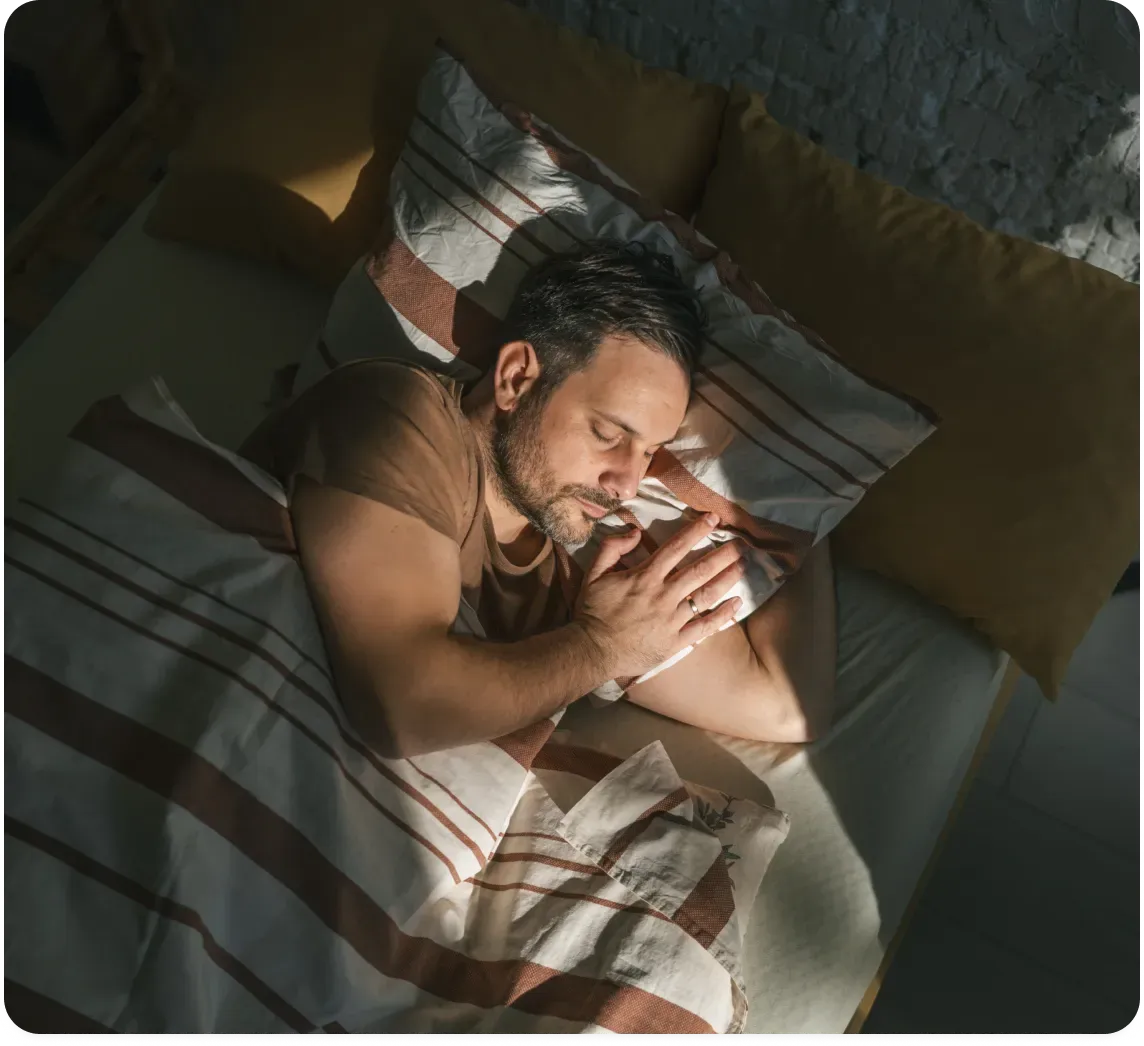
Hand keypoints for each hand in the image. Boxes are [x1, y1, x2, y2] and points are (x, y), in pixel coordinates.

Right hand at [573, 512, 745, 678]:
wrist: (593, 651)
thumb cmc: (593, 612)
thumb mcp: (594, 574)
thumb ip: (612, 548)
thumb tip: (634, 532)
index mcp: (645, 577)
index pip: (676, 548)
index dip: (696, 531)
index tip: (713, 519)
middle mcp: (663, 595)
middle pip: (699, 570)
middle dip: (722, 554)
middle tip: (742, 544)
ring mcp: (672, 619)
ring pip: (706, 595)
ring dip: (727, 579)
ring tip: (744, 566)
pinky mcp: (676, 641)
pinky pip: (704, 627)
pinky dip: (723, 615)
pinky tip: (737, 604)